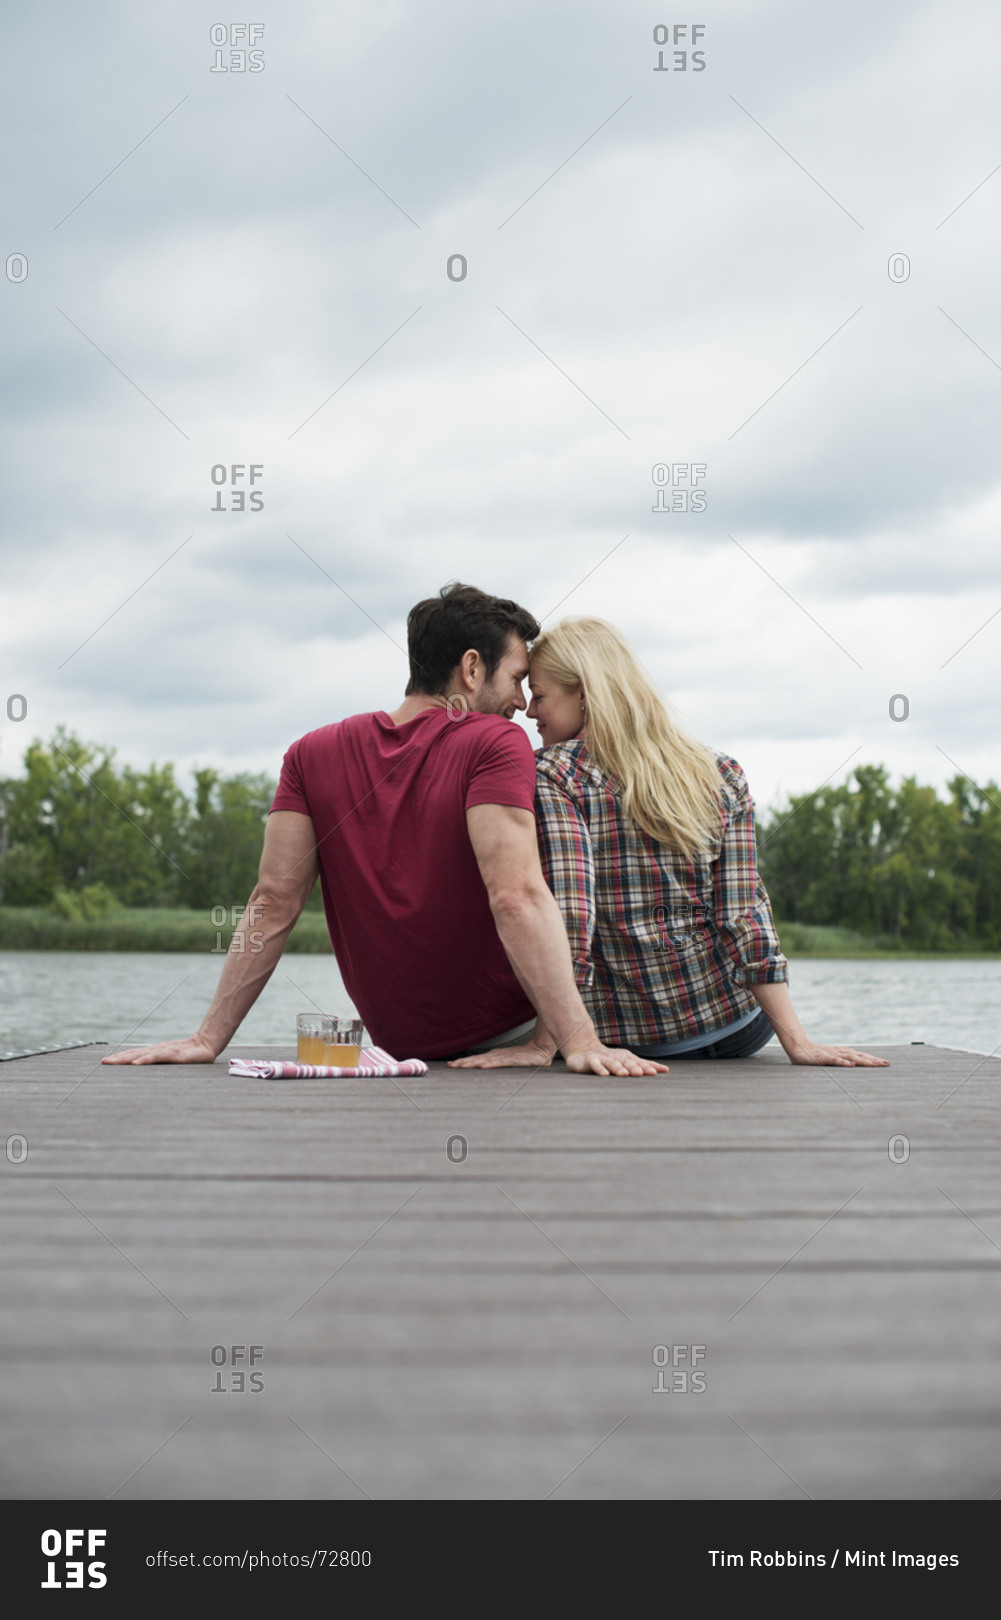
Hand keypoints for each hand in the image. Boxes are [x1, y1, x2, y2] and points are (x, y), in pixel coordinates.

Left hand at [101, 1034, 217, 1065]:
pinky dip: (144, 1060)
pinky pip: (156, 1057)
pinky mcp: (173, 1054)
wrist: (206, 1045)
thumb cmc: (190, 1055)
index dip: (120, 1058)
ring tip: (112, 1062)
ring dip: (125, 1059)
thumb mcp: (173, 1060)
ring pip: (140, 1055)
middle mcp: (156, 1050)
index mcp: (155, 1052)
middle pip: (133, 1054)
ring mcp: (163, 1051)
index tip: (106, 1062)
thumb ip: (162, 1063)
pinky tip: (135, 1064)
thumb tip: (149, 1069)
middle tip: (103, 1063)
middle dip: (117, 1059)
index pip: (133, 1055)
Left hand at [449, 1044, 554, 1068]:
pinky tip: (482, 1066)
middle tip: (451, 1065)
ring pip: (485, 1060)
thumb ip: (499, 1062)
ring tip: (461, 1066)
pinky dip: (490, 1064)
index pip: (476, 1059)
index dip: (464, 1061)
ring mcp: (504, 1057)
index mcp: (495, 1056)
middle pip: (477, 1059)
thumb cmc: (525, 1057)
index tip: (452, 1064)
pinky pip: (499, 1063)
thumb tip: (486, 1066)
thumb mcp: (509, 1061)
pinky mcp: (513, 1060)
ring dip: (472, 1063)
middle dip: (463, 1062)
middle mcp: (497, 1056)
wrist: (540, 1050)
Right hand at [564, 1044, 668, 1076]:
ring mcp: (603, 1058)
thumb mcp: (627, 1061)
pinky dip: (600, 1069)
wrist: (584, 1050)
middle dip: (635, 1067)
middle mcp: (617, 1057)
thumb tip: (667, 1070)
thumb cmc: (610, 1059)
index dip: (647, 1066)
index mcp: (626, 1058)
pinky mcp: (590, 1061)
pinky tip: (604, 1075)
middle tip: (641, 1073)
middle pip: (627, 1062)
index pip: (639, 1062)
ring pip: (612, 1063)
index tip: (658, 1072)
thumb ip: (645, 1065)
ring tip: (625, 1074)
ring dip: (618, 1068)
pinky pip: (595, 1065)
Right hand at [784, 1040, 889, 1067]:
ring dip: (864, 1061)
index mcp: (844, 1052)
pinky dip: (844, 1062)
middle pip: (860, 1056)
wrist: (798, 1047)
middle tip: (887, 1063)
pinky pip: (835, 1060)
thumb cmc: (815, 1054)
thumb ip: (842, 1060)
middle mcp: (841, 1052)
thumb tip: (855, 1064)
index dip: (874, 1059)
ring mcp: (832, 1054)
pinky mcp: (823, 1057)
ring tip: (875, 1064)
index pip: (862, 1056)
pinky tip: (851, 1064)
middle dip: (874, 1060)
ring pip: (851, 1057)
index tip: (886, 1063)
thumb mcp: (831, 1058)